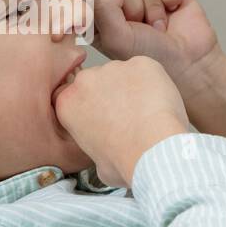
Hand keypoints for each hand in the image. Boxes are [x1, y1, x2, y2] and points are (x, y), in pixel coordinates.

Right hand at [53, 57, 188, 188]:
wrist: (152, 150)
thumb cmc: (125, 161)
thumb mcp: (96, 163)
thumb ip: (94, 145)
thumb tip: (105, 149)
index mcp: (67, 104)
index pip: (72, 97)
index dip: (88, 106)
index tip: (100, 116)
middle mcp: (85, 81)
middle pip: (96, 81)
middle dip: (109, 94)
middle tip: (126, 115)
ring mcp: (114, 68)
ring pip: (122, 74)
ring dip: (131, 88)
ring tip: (146, 112)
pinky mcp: (141, 63)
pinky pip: (146, 70)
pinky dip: (153, 82)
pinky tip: (158, 102)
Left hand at [75, 0, 222, 100]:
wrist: (190, 61)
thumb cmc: (151, 56)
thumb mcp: (117, 39)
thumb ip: (104, 8)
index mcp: (97, 14)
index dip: (100, 1)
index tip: (115, 24)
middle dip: (131, 3)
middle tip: (142, 27)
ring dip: (152, 2)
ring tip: (158, 24)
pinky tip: (172, 8)